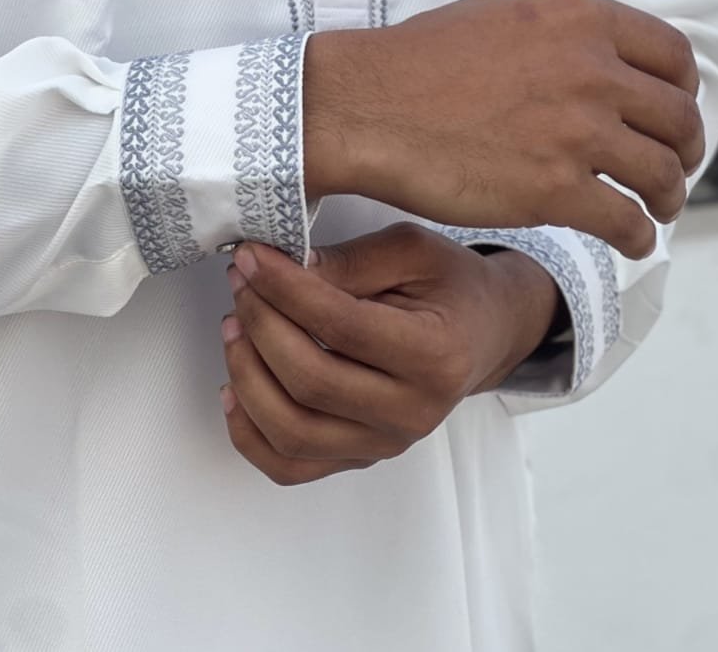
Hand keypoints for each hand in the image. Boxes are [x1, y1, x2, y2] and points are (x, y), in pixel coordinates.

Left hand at [219, 224, 561, 486]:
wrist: (484, 330)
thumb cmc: (450, 286)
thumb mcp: (410, 250)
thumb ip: (349, 261)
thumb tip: (282, 271)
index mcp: (433, 355)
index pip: (339, 326)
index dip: (284, 289)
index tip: (251, 258)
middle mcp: (412, 412)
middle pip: (310, 381)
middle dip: (260, 324)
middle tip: (240, 283)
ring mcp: (385, 444)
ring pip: (292, 431)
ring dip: (247, 375)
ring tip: (234, 325)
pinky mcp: (360, 459)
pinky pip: (291, 467)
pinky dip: (250, 434)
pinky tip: (233, 388)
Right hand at [303, 0, 704, 258]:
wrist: (364, 107)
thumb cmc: (413, 61)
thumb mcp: (492, 11)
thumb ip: (548, 29)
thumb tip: (574, 48)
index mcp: (577, 19)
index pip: (670, 56)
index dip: (683, 91)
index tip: (673, 113)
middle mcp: (589, 69)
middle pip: (678, 118)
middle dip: (685, 150)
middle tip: (672, 168)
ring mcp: (575, 131)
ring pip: (662, 173)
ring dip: (668, 197)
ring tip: (656, 209)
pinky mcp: (554, 191)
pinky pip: (626, 222)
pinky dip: (637, 236)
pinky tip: (628, 239)